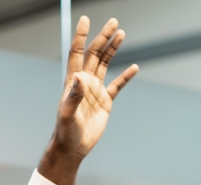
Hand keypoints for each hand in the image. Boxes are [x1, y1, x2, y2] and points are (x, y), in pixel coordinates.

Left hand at [38, 16, 138, 184]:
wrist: (73, 147)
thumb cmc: (65, 131)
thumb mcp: (67, 114)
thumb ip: (73, 95)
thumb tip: (79, 76)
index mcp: (73, 82)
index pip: (77, 54)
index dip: (80, 37)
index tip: (85, 20)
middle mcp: (84, 83)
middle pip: (95, 54)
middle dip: (103, 37)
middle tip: (114, 22)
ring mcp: (96, 91)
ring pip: (105, 64)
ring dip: (113, 49)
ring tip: (121, 34)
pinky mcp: (105, 102)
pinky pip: (117, 86)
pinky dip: (126, 76)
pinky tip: (134, 67)